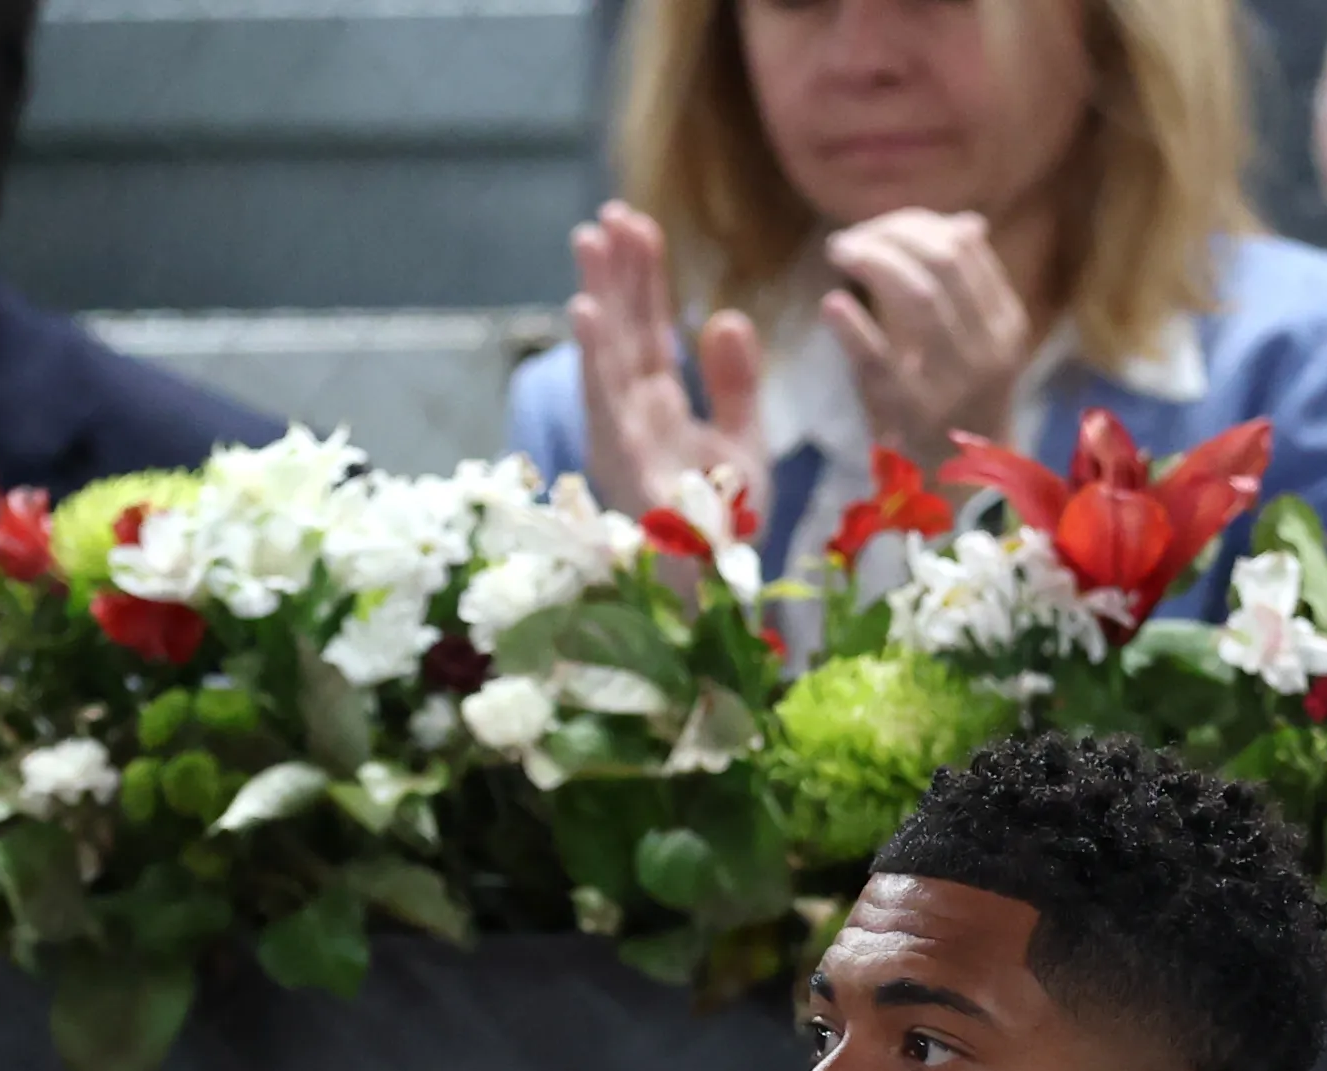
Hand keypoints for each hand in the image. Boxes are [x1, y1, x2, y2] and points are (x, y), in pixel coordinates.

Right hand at [570, 202, 769, 519]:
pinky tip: (584, 313)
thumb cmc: (727, 532)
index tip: (637, 223)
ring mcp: (626, 446)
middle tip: (609, 213)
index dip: (643, 278)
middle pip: (624, 335)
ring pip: (608, 361)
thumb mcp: (742, 443)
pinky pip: (605, 407)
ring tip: (591, 243)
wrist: (721, 601)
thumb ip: (735, 382)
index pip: (649, 332)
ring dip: (598, 299)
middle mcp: (634, 422)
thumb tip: (721, 314)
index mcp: (660, 411)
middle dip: (616, 275)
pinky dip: (593, 360)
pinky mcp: (626, 473)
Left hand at [817, 209, 1039, 470]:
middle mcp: (988, 347)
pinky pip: (881, 361)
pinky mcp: (912, 415)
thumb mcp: (975, 346)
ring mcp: (953, 382)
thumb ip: (969, 286)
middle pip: (944, 261)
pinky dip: (853, 328)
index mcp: (1006, 322)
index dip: (914, 223)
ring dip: (874, 263)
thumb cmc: (958, 410)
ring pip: (921, 298)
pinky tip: (831, 304)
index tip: (875, 228)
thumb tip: (967, 222)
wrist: (966, 494)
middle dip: (891, 235)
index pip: (964, 247)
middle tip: (847, 240)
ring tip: (839, 254)